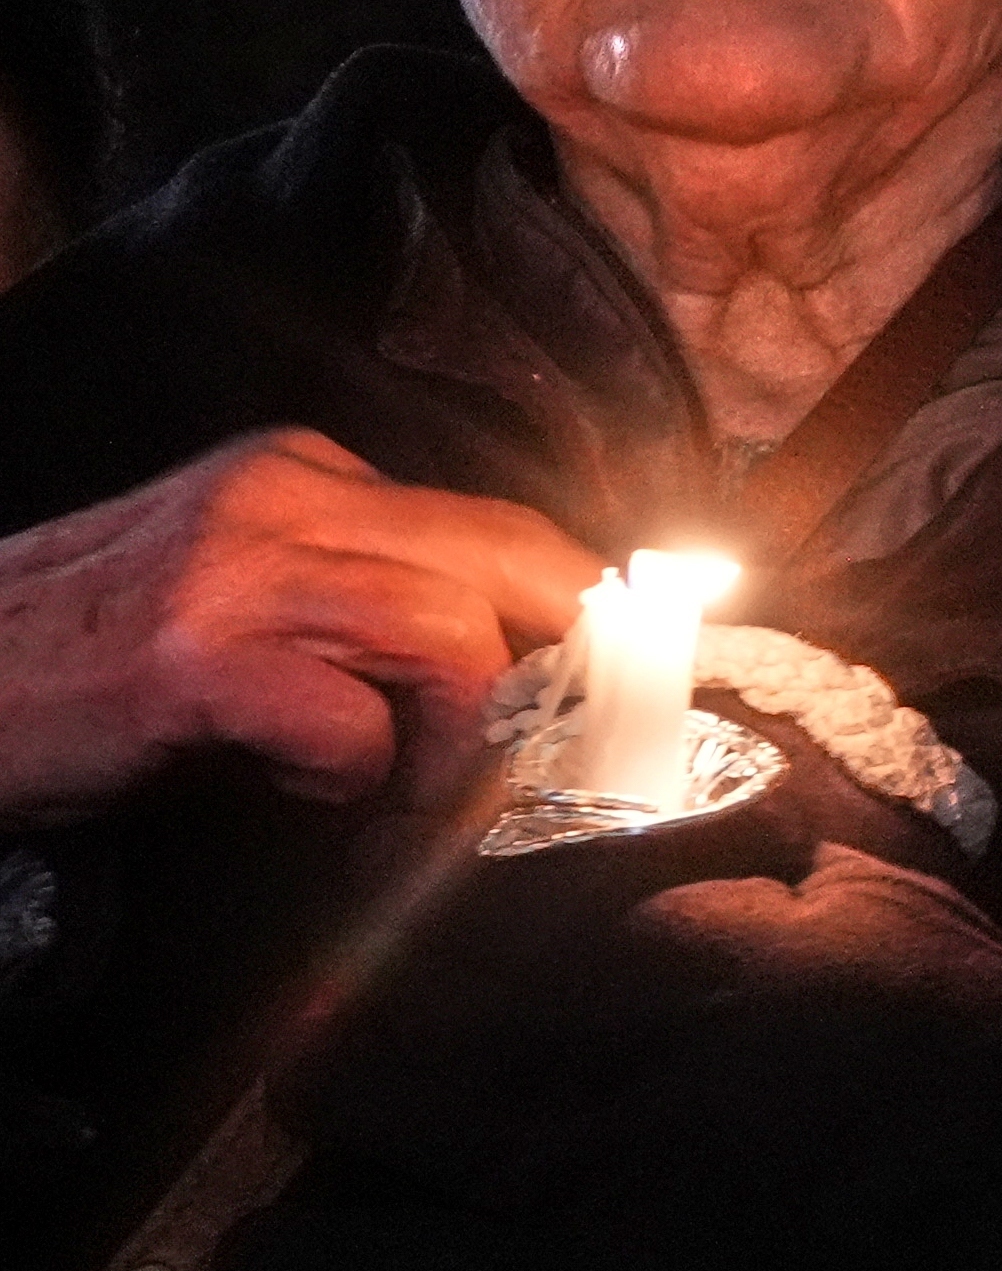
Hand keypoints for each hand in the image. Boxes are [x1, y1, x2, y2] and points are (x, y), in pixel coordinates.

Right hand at [0, 430, 598, 824]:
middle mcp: (283, 496)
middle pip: (512, 556)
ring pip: (450, 631)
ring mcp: (236, 570)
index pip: (501, 526)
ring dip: (464, 738)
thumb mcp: (245, 600)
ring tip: (423, 796)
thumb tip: (526, 680)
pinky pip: (345, 719)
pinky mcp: (192, 660)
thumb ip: (367, 613)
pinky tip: (310, 793)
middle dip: (578, 664)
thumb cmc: (95, 661)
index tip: (636, 688)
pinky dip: (356, 776)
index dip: (587, 615)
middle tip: (582, 751)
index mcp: (306, 473)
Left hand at [249, 844, 1001, 1270]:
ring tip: (337, 1088)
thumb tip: (692, 734)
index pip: (486, 861)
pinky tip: (273, 1244)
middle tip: (358, 974)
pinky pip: (374, 1269)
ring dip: (325, 1084)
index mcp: (674, 926)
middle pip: (381, 975)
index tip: (417, 853)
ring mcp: (566, 1168)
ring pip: (354, 1097)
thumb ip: (777, 809)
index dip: (426, 853)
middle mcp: (594, 1036)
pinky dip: (300, 1254)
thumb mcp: (891, 886)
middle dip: (349, 967)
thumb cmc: (972, 1041)